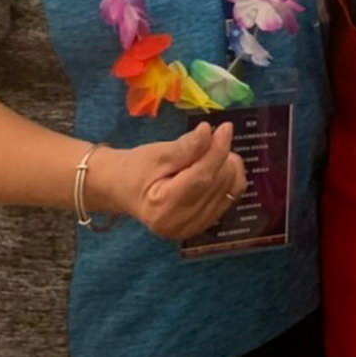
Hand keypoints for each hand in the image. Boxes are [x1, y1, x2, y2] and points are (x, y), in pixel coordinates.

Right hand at [87, 121, 245, 240]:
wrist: (124, 189)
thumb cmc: (137, 169)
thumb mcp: (156, 153)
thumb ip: (184, 147)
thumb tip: (208, 131)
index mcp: (164, 207)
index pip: (203, 177)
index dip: (218, 150)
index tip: (225, 127)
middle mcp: (181, 224)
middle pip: (219, 183)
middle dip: (220, 156)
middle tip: (205, 141)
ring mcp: (193, 229)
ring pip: (231, 189)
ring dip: (226, 165)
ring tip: (205, 155)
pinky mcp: (203, 226)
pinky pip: (231, 196)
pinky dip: (228, 178)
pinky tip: (213, 168)